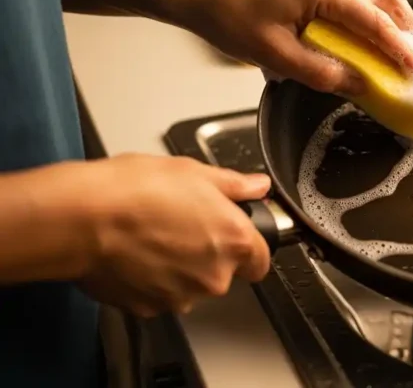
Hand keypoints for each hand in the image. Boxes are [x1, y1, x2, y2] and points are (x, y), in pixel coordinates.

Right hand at [65, 154, 271, 316]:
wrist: (81, 219)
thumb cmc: (133, 191)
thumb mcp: (193, 172)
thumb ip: (233, 185)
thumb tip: (256, 186)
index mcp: (234, 241)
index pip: (262, 261)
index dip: (249, 248)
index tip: (234, 237)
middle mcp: (214, 276)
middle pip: (224, 273)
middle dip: (207, 255)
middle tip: (180, 226)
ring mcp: (181, 296)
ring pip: (190, 286)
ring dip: (178, 269)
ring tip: (152, 238)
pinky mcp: (148, 308)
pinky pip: (158, 296)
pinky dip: (150, 280)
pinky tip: (134, 255)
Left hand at [172, 0, 412, 94]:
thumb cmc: (229, 18)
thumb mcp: (274, 56)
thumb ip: (322, 72)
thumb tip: (361, 86)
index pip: (375, 22)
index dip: (401, 49)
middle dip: (409, 28)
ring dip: (396, 15)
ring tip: (407, 44)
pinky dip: (377, 8)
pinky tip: (377, 27)